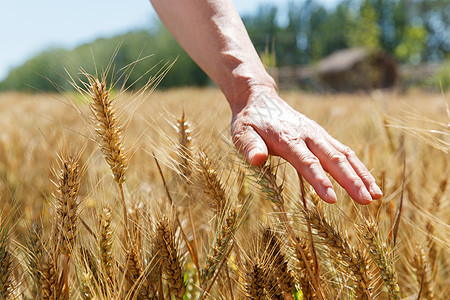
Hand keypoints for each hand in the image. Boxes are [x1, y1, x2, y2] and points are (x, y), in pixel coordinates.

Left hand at [231, 86, 381, 203]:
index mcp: (287, 138)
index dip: (320, 180)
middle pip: (333, 159)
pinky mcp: (322, 135)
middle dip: (351, 181)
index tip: (332, 199)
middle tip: (367, 201)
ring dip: (361, 174)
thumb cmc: (249, 121)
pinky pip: (344, 151)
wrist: (260, 99)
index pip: (307, 161)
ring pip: (345, 154)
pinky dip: (358, 167)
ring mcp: (318, 134)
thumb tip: (256, 159)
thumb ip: (249, 146)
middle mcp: (307, 134)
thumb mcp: (241, 133)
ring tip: (377, 195)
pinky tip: (368, 182)